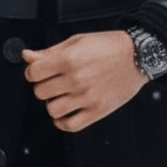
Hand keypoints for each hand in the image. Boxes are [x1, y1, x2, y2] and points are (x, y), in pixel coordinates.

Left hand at [22, 30, 147, 132]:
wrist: (138, 56)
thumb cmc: (110, 47)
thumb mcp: (76, 41)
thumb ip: (49, 51)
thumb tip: (27, 56)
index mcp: (69, 59)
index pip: (33, 73)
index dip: (32, 72)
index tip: (38, 72)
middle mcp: (76, 79)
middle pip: (40, 92)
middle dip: (43, 87)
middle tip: (53, 82)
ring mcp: (87, 97)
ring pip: (52, 110)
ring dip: (53, 103)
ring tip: (61, 96)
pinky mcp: (98, 110)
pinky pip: (70, 125)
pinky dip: (62, 122)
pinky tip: (66, 113)